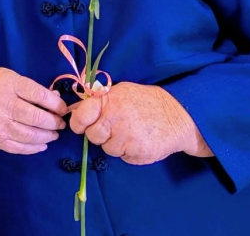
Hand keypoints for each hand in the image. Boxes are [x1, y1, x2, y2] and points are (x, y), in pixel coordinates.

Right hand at [0, 67, 66, 154]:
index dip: (56, 104)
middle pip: (36, 117)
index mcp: (6, 84)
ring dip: (47, 136)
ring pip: (29, 135)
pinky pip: (18, 147)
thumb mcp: (8, 77)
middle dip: (54, 122)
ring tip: (53, 133)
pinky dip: (33, 148)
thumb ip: (30, 88)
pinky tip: (42, 144)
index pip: (38, 95)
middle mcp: (1, 104)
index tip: (64, 108)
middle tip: (60, 122)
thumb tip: (55, 99)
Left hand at [68, 82, 211, 164]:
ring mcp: (126, 138)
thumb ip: (97, 101)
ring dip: (115, 144)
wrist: (177, 115)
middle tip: (113, 127)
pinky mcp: (137, 153)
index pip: (80, 116)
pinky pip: (122, 157)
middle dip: (99, 134)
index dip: (78, 122)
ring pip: (107, 149)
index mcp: (109, 101)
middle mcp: (115, 119)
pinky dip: (127, 152)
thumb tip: (72, 110)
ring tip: (130, 133)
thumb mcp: (120, 92)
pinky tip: (138, 141)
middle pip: (92, 136)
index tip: (81, 124)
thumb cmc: (144, 102)